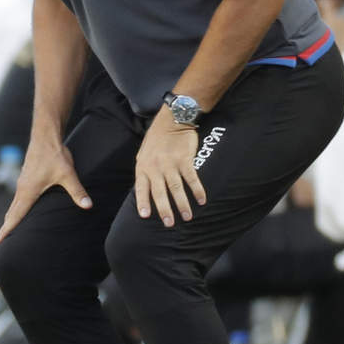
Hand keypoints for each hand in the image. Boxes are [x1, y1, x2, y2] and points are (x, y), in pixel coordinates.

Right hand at [0, 137, 91, 242]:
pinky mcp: (26, 178)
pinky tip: (18, 209)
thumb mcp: (68, 174)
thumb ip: (77, 191)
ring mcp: (23, 182)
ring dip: (10, 216)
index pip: (16, 215)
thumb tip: (88, 206)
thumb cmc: (55, 155)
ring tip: (7, 228)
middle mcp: (22, 188)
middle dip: (6, 226)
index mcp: (29, 191)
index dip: (7, 228)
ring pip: (14, 204)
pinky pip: (18, 197)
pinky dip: (15, 207)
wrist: (45, 136)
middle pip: (11, 212)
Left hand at [134, 109, 205, 226]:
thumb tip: (146, 190)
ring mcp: (170, 163)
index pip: (141, 188)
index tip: (145, 216)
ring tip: (187, 217)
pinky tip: (201, 200)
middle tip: (169, 223)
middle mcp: (155, 166)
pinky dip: (197, 190)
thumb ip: (145, 171)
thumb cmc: (157, 139)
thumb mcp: (144, 154)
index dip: (143, 202)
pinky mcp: (185, 159)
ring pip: (176, 188)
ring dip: (182, 204)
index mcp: (143, 166)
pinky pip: (192, 178)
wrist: (172, 120)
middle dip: (165, 210)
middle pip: (159, 192)